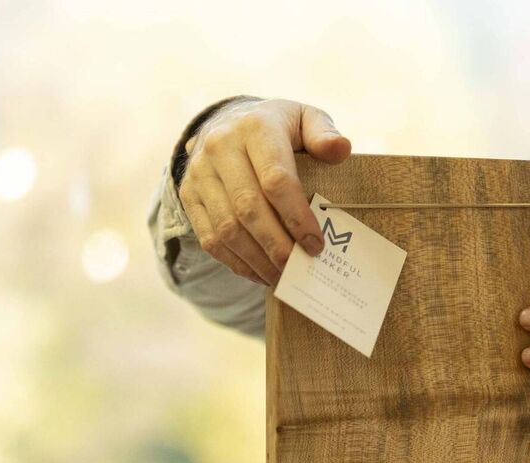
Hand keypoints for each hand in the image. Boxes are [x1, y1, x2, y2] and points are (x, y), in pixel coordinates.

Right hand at [178, 97, 351, 285]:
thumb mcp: (304, 119)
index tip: (315, 244)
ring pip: (227, 228)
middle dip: (277, 245)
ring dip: (257, 260)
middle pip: (248, 209)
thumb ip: (324, 133)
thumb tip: (341, 149)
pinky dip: (236, 262)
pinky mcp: (188, 195)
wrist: (227, 123)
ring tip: (283, 276)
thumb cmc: (277, 127)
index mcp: (255, 127)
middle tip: (300, 267)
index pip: (275, 180)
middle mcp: (221, 147)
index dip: (296, 217)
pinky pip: (209, 238)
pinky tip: (260, 272)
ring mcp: (200, 173)